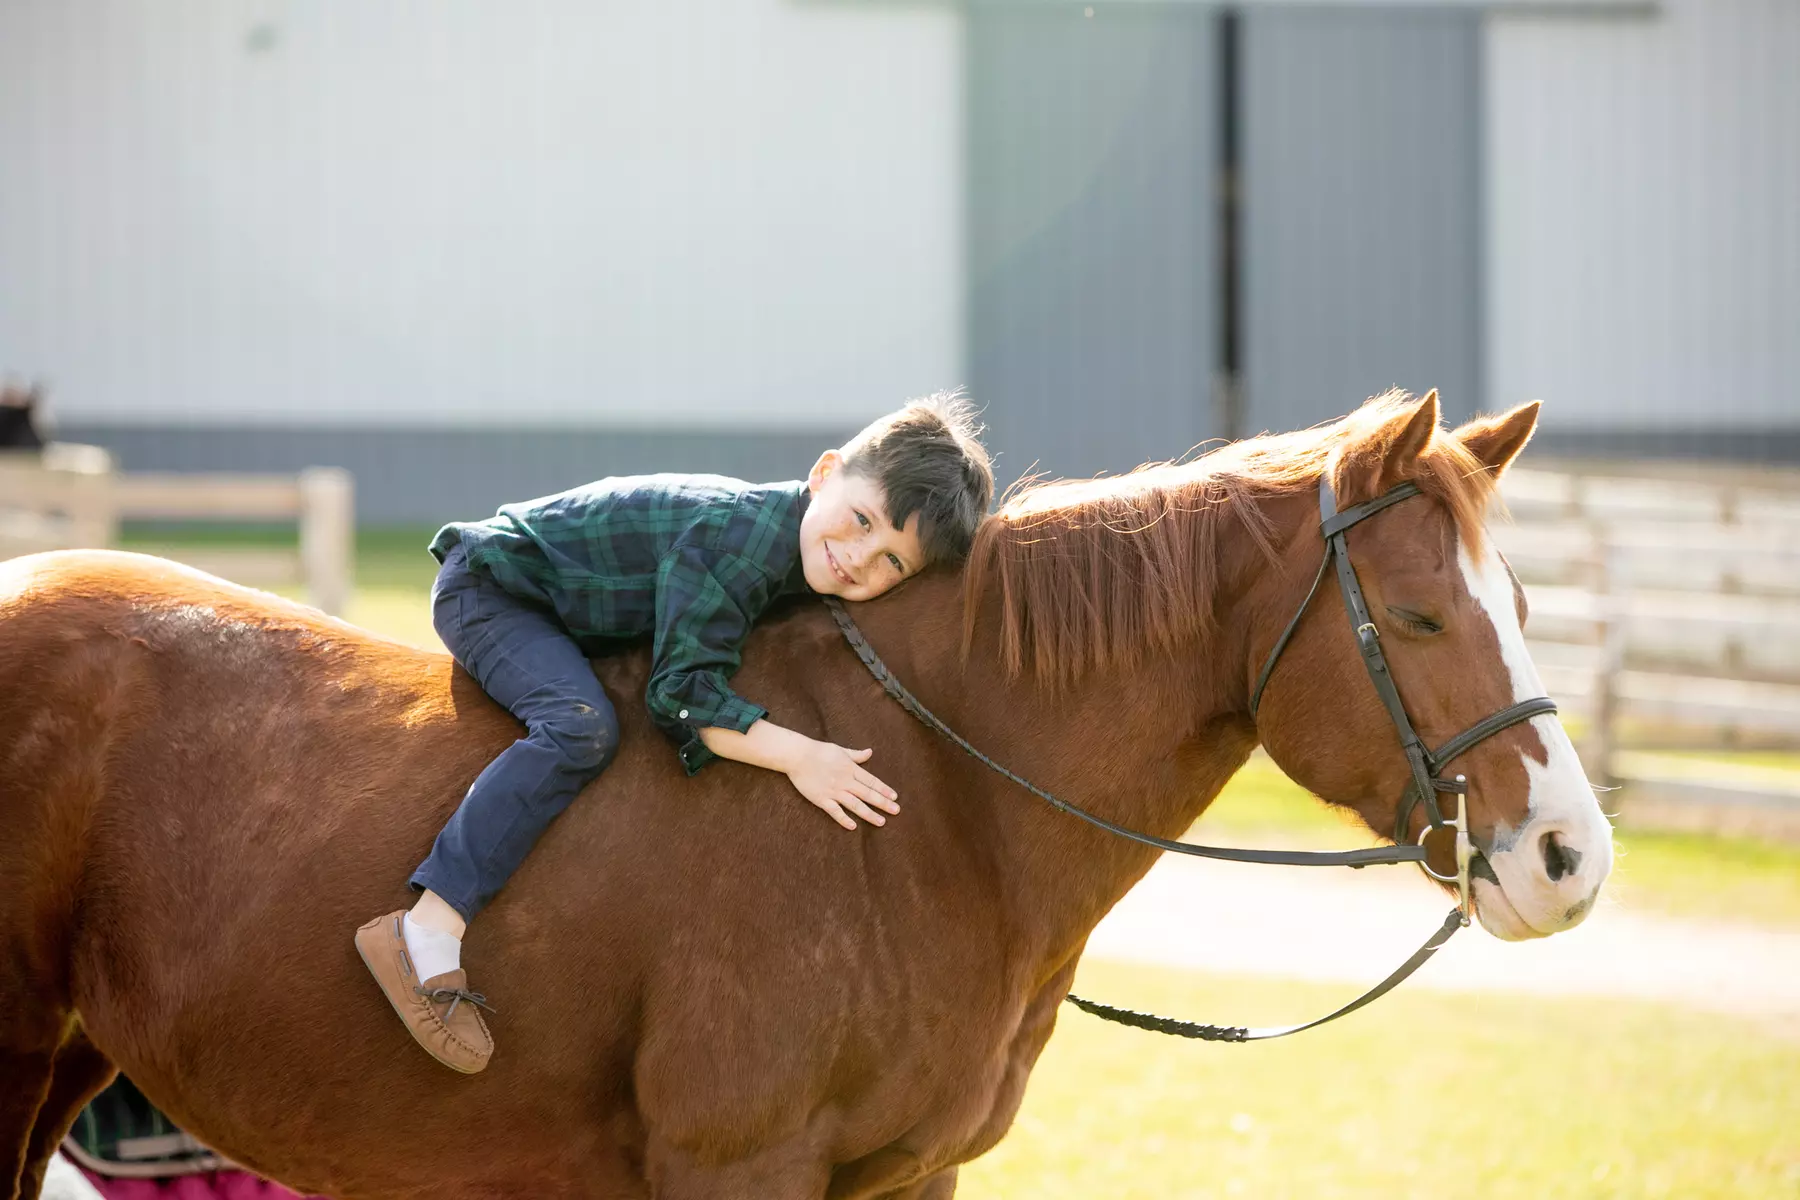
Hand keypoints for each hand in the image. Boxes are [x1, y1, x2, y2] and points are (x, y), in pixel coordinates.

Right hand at [784, 740, 900, 829]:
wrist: (797, 756)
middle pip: (867, 794)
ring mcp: (833, 791)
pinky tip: (853, 826)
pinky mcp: (821, 799)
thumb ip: (856, 755)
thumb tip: (870, 752)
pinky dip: (844, 819)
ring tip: (881, 822)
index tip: (895, 797)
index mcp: (850, 769)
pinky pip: (835, 811)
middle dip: (883, 803)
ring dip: (869, 814)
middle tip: (896, 811)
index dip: (884, 789)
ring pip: (855, 805)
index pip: (871, 781)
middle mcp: (845, 781)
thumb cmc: (818, 751)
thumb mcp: (840, 750)